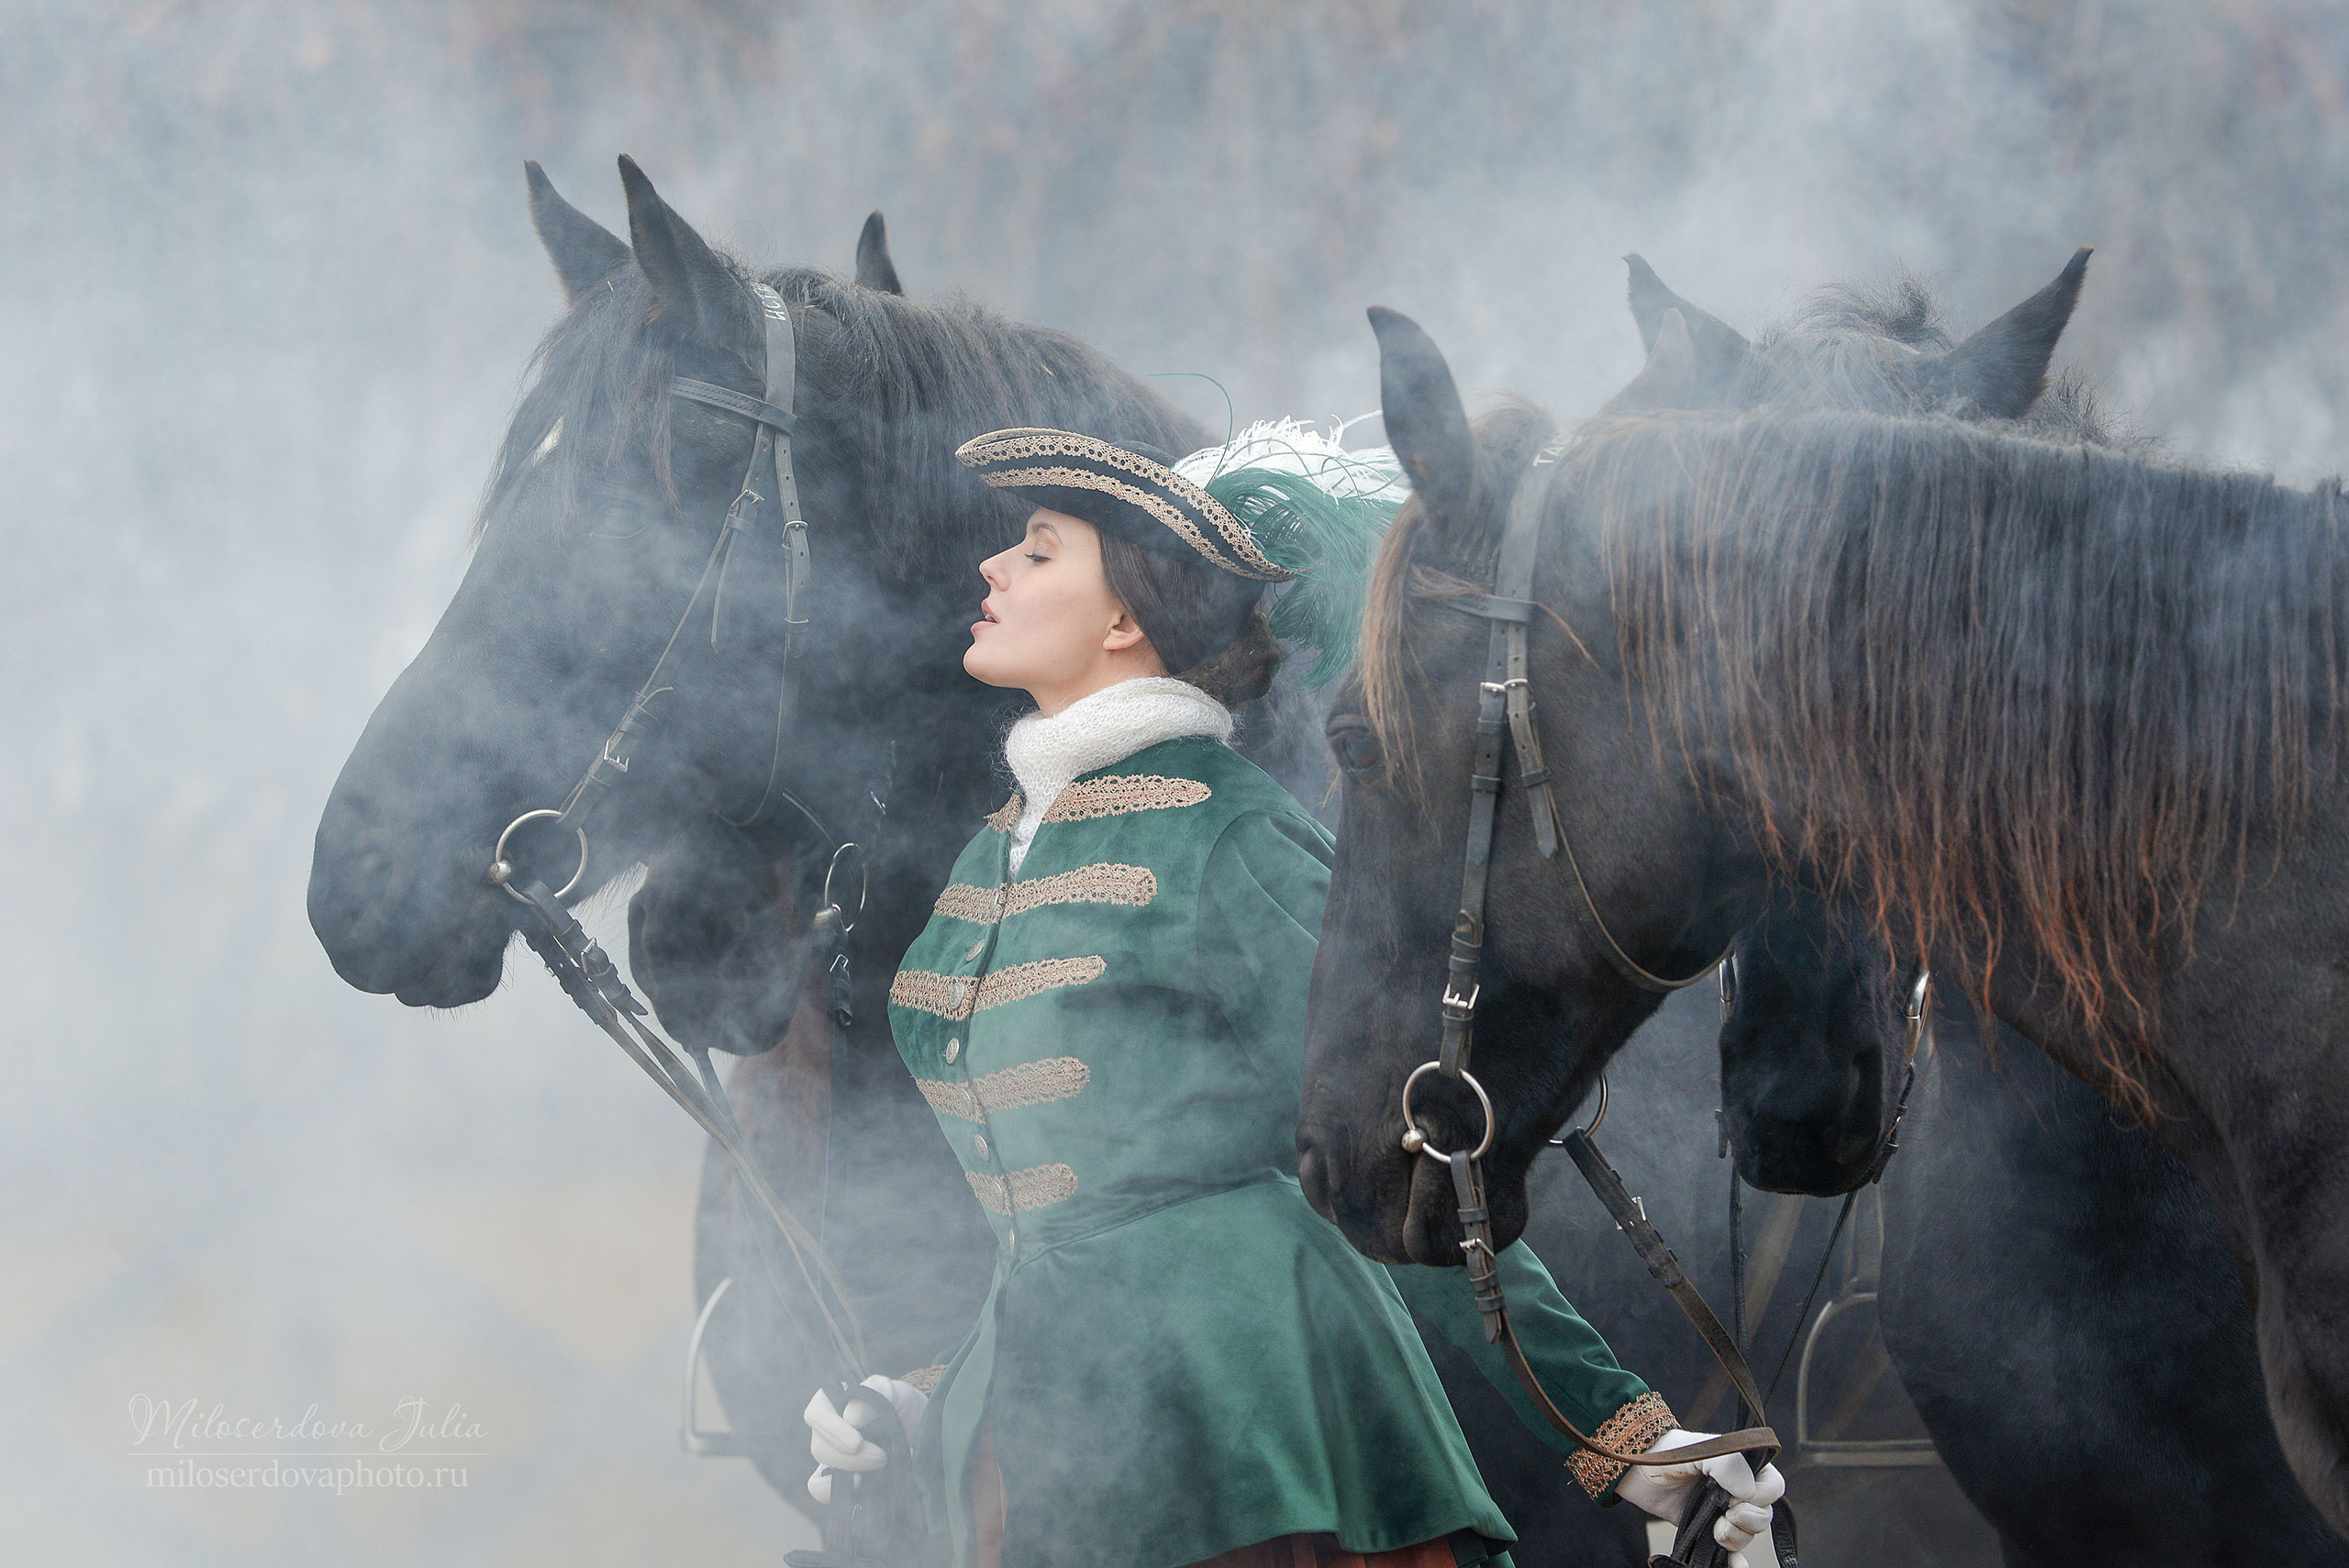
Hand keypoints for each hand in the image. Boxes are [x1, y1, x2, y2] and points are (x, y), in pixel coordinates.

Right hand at [805, 1375, 928, 1504]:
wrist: (914, 1430)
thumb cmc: (899, 1404)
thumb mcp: (894, 1391)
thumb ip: (876, 1392)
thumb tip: (850, 1418)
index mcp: (830, 1401)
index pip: (816, 1415)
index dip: (833, 1431)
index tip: (857, 1443)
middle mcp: (824, 1431)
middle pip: (819, 1448)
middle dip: (851, 1459)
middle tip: (881, 1457)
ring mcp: (828, 1456)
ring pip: (818, 1474)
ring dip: (847, 1476)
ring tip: (875, 1471)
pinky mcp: (836, 1479)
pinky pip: (821, 1491)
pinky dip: (834, 1494)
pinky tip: (859, 1486)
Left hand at [1611, 1428, 1785, 1567]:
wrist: (1636, 1471)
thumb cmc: (1668, 1453)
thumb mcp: (1702, 1450)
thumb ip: (1730, 1465)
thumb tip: (1749, 1494)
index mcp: (1743, 1467)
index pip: (1773, 1486)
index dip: (1762, 1497)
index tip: (1737, 1499)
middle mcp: (1737, 1490)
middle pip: (1764, 1515)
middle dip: (1748, 1521)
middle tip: (1725, 1517)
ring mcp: (1723, 1512)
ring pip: (1749, 1535)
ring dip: (1736, 1538)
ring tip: (1715, 1531)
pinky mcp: (1707, 1531)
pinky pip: (1731, 1553)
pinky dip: (1736, 1562)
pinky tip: (1736, 1567)